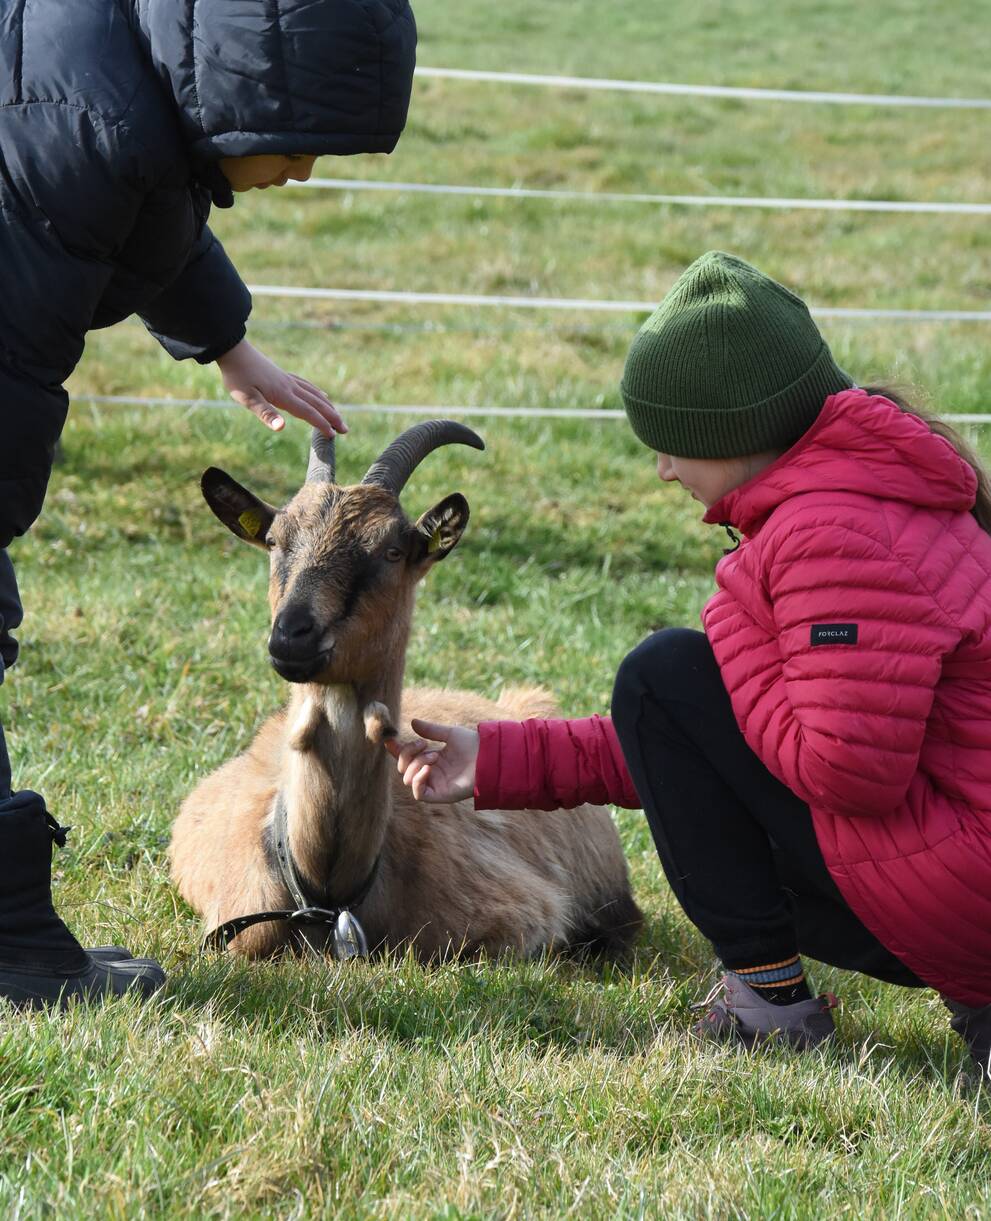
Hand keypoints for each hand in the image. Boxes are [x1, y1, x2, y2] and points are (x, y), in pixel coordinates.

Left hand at [216, 339, 346, 436]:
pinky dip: (318, 393)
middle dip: (332, 417)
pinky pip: (307, 385)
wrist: (233, 350)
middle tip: (346, 429)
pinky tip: (322, 395)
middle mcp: (290, 387)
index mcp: (283, 395)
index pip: (308, 412)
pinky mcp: (283, 375)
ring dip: (328, 406)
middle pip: (317, 404)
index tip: (333, 436)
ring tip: (338, 416)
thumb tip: (281, 428)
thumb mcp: (247, 398)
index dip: (322, 424)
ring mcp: (288, 380)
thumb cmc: (238, 376)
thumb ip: (266, 413)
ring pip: (314, 394)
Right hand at [384, 719, 479, 803]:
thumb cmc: (473, 745)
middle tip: (423, 744)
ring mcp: (435, 784)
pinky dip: (418, 780)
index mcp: (432, 759)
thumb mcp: (449, 734)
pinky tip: (428, 768)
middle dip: (407, 754)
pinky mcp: (440, 795)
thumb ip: (431, 730)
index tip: (390, 740)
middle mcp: (431, 773)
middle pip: (403, 769)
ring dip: (416, 764)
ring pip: (408, 779)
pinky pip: (419, 794)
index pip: (407, 757)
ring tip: (435, 755)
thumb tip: (413, 722)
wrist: (488, 756)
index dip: (396, 750)